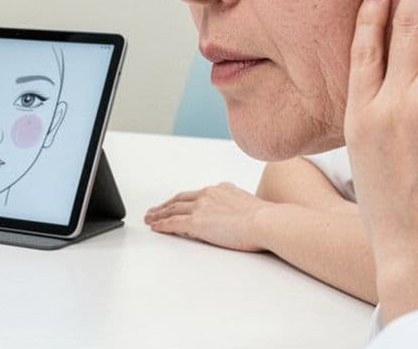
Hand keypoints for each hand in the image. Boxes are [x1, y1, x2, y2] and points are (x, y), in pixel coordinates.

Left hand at [144, 183, 270, 251]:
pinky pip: (173, 223)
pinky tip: (155, 227)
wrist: (267, 221)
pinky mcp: (197, 222)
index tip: (176, 204)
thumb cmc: (266, 218)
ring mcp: (201, 208)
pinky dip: (162, 225)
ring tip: (149, 219)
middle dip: (165, 205)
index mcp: (220, 190)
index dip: (183, 200)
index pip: (196, 195)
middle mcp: (208, 195)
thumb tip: (236, 210)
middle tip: (154, 210)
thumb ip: (236, 203)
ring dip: (158, 214)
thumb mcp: (248, 203)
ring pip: (173, 210)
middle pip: (179, 199)